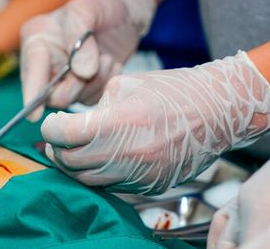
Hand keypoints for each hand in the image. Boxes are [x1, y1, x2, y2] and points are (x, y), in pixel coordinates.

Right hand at [20, 0, 155, 119]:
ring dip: (94, 82)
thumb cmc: (102, 6)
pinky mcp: (81, 88)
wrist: (126, 14)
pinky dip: (104, 85)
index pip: (31, 71)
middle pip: (50, 93)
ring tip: (107, 59)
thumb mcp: (88, 9)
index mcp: (36, 40)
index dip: (32, 93)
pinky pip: (90, 100)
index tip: (34, 115)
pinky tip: (110, 65)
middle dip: (76, 85)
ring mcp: (62, 78)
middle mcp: (45, 62)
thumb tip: (79, 71)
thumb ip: (80, 37)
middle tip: (96, 67)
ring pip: (72, 99)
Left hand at [41, 51, 269, 194]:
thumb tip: (71, 125)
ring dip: (74, 166)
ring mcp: (144, 174)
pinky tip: (97, 159)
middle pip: (73, 162)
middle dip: (57, 149)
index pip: (68, 134)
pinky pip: (112, 186)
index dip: (51, 128)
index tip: (50, 122)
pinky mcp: (152, 185)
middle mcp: (133, 153)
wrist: (219, 110)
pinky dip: (98, 174)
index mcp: (124, 121)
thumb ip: (95, 108)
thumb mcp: (125, 84)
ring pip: (89, 180)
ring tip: (71, 150)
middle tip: (55, 138)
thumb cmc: (173, 90)